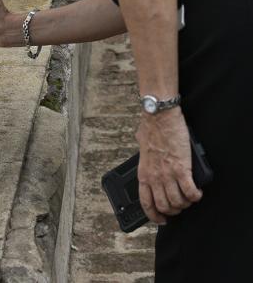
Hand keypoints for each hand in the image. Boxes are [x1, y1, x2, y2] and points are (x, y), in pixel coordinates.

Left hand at [135, 106, 202, 223]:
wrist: (160, 118)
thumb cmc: (151, 128)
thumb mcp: (140, 146)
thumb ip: (143, 154)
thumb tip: (142, 148)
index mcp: (143, 173)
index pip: (145, 202)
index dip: (154, 216)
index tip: (161, 220)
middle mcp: (154, 177)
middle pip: (164, 206)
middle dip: (173, 211)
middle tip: (179, 206)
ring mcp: (167, 174)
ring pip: (178, 202)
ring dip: (186, 204)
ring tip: (189, 198)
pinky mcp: (182, 169)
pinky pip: (190, 191)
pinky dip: (196, 196)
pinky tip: (197, 192)